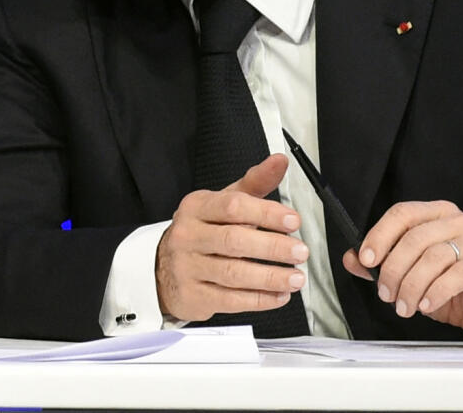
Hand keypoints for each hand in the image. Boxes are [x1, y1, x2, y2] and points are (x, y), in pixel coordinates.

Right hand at [155, 153, 308, 322]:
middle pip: (233, 240)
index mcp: (197, 207)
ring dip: (270, 277)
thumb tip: (279, 161)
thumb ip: (254, 183)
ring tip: (296, 277)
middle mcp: (188, 235)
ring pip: (233, 274)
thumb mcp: (223, 203)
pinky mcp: (193, 296)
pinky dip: (259, 300)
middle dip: (272, 247)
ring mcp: (187, 267)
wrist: (163, 268)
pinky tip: (279, 295)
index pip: (233, 206)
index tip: (293, 221)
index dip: (266, 213)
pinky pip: (230, 300)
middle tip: (299, 251)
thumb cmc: (203, 231)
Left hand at [345, 200, 462, 340]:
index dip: (379, 235)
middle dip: (392, 270)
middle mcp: (458, 222)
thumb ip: (381, 263)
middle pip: (414, 238)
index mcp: (437, 214)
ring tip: (405, 305)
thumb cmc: (453, 285)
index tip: (365, 259)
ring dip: (411, 285)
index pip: (402, 213)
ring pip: (433, 258)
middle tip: (385, 294)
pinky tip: (426, 304)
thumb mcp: (412, 273)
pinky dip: (435, 291)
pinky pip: (456, 276)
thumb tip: (351, 258)